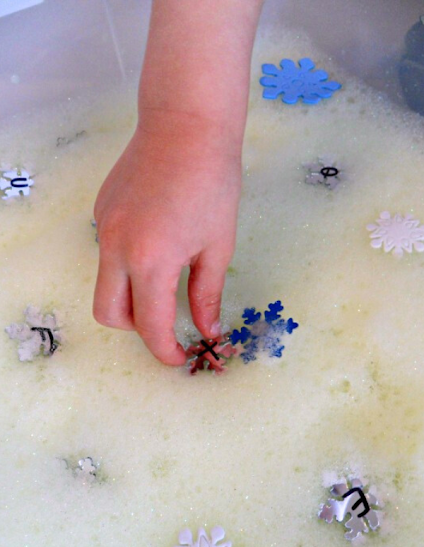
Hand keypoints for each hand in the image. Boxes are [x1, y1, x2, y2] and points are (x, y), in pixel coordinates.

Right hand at [93, 110, 240, 365]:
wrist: (186, 124)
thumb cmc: (214, 184)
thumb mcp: (217, 246)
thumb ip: (206, 294)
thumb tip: (208, 330)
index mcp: (151, 260)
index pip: (150, 326)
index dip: (166, 350)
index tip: (180, 357)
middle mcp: (117, 248)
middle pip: (109, 314)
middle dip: (136, 331)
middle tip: (166, 323)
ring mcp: (103, 228)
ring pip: (105, 284)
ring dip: (131, 297)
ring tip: (164, 279)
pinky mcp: (101, 212)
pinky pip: (108, 253)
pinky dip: (127, 263)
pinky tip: (155, 239)